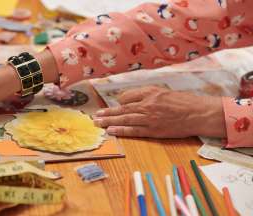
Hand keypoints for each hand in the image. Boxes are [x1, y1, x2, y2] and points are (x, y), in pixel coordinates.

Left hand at [94, 86, 226, 137]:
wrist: (199, 113)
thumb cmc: (184, 101)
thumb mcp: (164, 91)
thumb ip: (147, 94)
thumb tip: (130, 99)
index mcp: (150, 93)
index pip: (127, 97)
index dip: (118, 103)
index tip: (111, 107)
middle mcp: (147, 105)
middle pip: (122, 109)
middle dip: (107, 113)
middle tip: (95, 116)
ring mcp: (150, 118)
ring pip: (125, 120)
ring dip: (109, 122)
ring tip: (98, 123)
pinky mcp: (154, 130)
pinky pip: (134, 131)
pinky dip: (121, 131)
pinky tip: (111, 131)